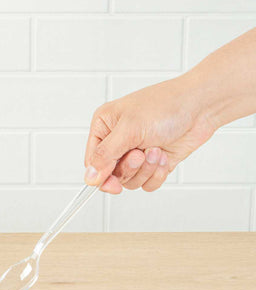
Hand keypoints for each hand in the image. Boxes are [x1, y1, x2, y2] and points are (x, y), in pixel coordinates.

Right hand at [84, 76, 215, 193]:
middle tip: (140, 154)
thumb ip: (105, 155)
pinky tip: (164, 157)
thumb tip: (89, 177)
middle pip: (110, 175)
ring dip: (146, 170)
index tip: (113, 183)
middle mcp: (118, 142)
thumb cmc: (166, 106)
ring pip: (129, 181)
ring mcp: (135, 154)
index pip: (92, 162)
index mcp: (104, 127)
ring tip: (156, 150)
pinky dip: (156, 174)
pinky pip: (146, 183)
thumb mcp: (129, 129)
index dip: (101, 176)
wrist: (201, 106)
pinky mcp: (152, 164)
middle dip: (129, 168)